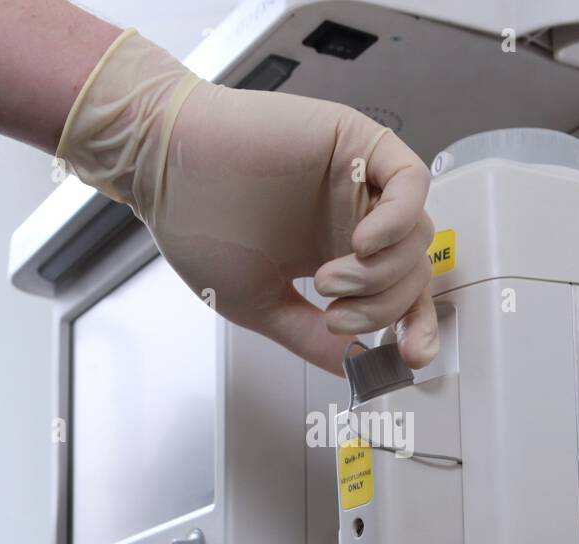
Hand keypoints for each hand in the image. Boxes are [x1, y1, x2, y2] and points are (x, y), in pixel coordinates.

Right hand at [59, 31, 437, 373]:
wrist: (162, 167)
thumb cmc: (197, 224)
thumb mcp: (257, 302)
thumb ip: (308, 336)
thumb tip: (354, 366)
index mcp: (337, 257)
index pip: (401, 296)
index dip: (415, 329)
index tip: (407, 358)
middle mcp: (354, 220)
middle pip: (412, 273)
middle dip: (384, 310)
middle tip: (337, 317)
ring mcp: (359, 182)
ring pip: (416, 235)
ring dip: (381, 273)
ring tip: (329, 281)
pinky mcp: (358, 143)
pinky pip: (410, 181)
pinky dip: (397, 220)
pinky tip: (362, 244)